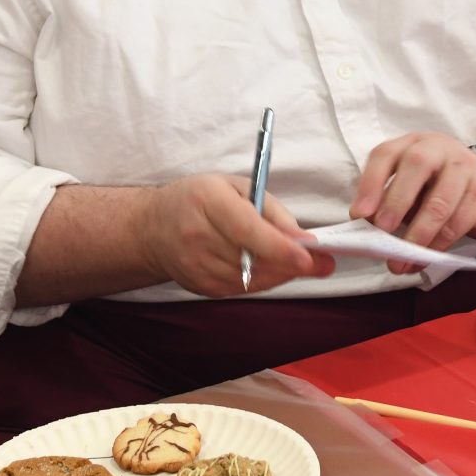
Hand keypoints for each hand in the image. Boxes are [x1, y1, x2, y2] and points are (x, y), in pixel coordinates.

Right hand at [136, 175, 335, 297]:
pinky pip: (242, 289)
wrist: (152, 228)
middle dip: (292, 264)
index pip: (247, 230)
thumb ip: (271, 210)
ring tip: (296, 262)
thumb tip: (302, 239)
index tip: (309, 256)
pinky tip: (270, 268)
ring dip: (280, 273)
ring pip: (252, 279)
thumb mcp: (235, 186)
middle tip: (323, 262)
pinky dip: (263, 280)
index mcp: (207, 202)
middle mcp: (197, 236)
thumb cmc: (199, 199)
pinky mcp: (200, 286)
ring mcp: (196, 266)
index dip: (280, 247)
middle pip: (253, 259)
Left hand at [351, 132, 475, 270]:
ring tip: (401, 261)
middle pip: (417, 167)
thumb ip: (388, 197)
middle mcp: (440, 149)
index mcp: (413, 144)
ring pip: (440, 202)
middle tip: (382, 233)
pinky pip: (459, 222)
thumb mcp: (412, 184)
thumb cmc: (440, 186)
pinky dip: (438, 245)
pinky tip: (424, 259)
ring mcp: (466, 168)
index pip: (386, 154)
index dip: (370, 183)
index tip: (359, 215)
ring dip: (418, 235)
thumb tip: (367, 223)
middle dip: (396, 203)